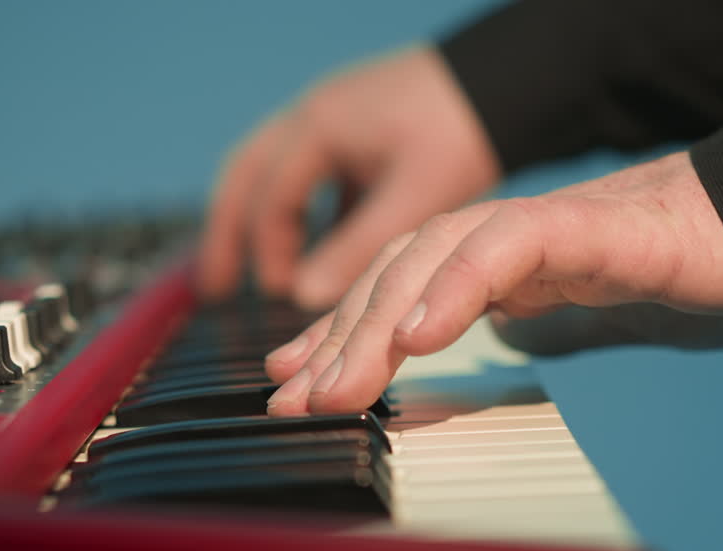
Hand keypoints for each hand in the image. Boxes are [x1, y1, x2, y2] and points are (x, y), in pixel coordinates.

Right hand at [198, 46, 499, 308]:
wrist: (508, 80)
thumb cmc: (462, 130)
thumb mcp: (413, 197)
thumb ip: (357, 247)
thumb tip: (306, 297)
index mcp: (318, 129)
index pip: (268, 199)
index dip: (268, 252)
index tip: (280, 295)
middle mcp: (314, 118)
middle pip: (247, 178)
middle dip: (229, 233)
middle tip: (215, 287)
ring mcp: (334, 120)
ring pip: (274, 173)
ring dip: (263, 222)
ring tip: (262, 274)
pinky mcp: (358, 130)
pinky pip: (312, 173)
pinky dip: (305, 212)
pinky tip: (320, 249)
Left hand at [262, 151, 722, 415]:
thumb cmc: (684, 268)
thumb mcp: (589, 312)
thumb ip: (535, 321)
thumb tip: (488, 341)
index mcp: (501, 257)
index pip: (400, 287)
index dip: (341, 330)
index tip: (293, 380)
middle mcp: (509, 233)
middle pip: (401, 272)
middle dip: (338, 336)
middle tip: (292, 399)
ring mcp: (546, 224)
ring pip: (436, 255)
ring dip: (378, 323)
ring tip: (337, 385)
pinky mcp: (592, 226)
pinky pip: (510, 246)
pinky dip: (458, 286)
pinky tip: (419, 335)